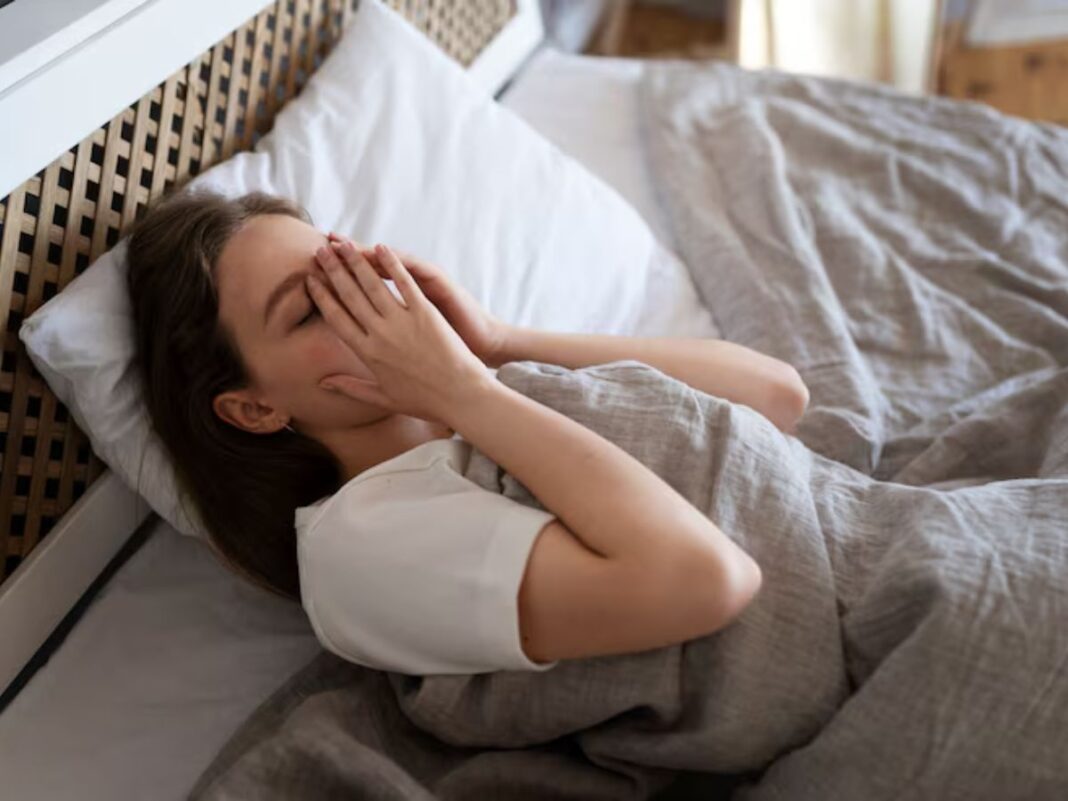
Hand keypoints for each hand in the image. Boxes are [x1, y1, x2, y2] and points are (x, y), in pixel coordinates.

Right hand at [308, 239, 492, 425]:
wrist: (461, 397)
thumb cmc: (425, 401)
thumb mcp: (384, 398)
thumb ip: (351, 387)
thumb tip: (323, 382)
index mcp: (368, 354)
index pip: (337, 319)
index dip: (322, 297)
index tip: (310, 280)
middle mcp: (381, 336)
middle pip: (350, 297)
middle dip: (332, 271)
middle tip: (319, 252)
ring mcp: (403, 323)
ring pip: (372, 285)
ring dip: (356, 261)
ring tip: (342, 244)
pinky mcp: (426, 314)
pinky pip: (405, 283)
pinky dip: (393, 264)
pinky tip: (381, 248)